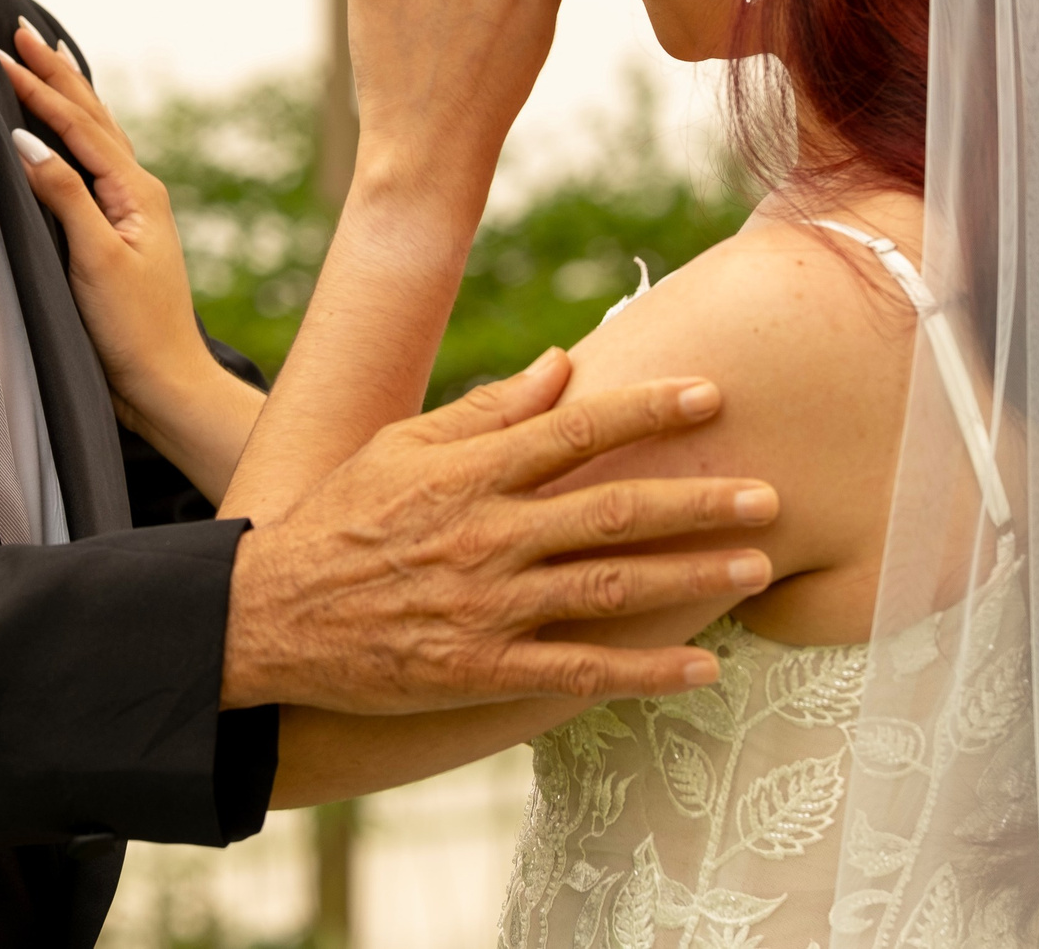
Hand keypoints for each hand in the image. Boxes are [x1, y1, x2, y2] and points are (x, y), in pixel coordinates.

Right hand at [2, 20, 260, 496]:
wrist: (163, 383)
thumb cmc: (132, 330)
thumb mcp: (95, 261)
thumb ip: (65, 197)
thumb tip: (28, 143)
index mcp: (136, 191)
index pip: (78, 126)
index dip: (39, 88)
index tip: (3, 51)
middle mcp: (139, 192)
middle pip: (93, 118)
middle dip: (57, 73)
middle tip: (23, 32)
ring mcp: (134, 211)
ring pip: (97, 136)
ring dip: (70, 97)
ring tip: (47, 61)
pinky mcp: (122, 233)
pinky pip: (95, 166)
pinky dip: (77, 136)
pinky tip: (67, 135)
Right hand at [221, 350, 779, 711]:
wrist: (270, 615)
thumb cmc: (340, 519)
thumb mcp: (401, 446)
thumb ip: (487, 409)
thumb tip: (563, 365)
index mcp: (470, 472)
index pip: (577, 429)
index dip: (648, 410)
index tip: (711, 396)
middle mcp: (488, 535)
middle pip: (612, 510)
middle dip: (698, 499)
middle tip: (768, 492)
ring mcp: (489, 606)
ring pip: (610, 588)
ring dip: (690, 578)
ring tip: (756, 567)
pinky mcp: (482, 669)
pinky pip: (580, 671)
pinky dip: (647, 671)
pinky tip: (704, 667)